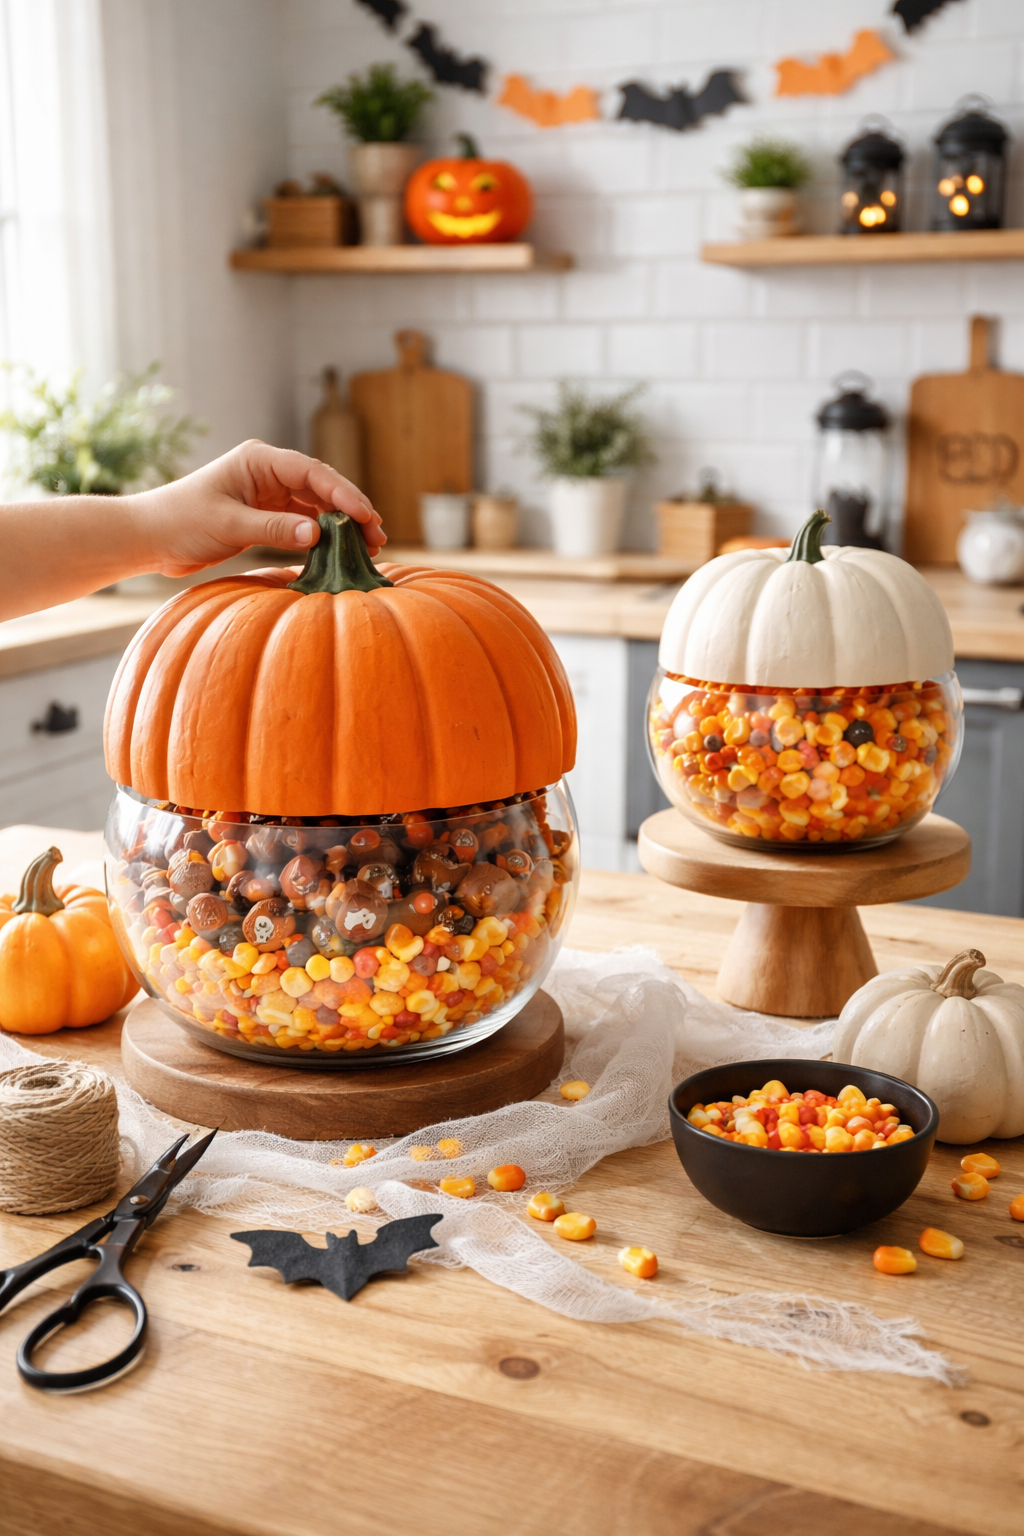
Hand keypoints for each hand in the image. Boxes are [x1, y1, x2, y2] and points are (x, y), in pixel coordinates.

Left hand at [132, 440, 384, 575]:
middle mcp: (269, 473)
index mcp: (259, 461)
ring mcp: (269, 494)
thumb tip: (316, 535)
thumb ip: (272, 529)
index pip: (312, 472)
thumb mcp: (228, 525)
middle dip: (351, 511)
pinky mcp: (267, 516)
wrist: (152, 537)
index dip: (343, 493)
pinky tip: (340, 553)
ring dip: (341, 526)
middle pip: (322, 488)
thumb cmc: (181, 522)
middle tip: (377, 537)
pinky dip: (322, 538)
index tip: (365, 516)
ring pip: (317, 506)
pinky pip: (304, 523)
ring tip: (368, 547)